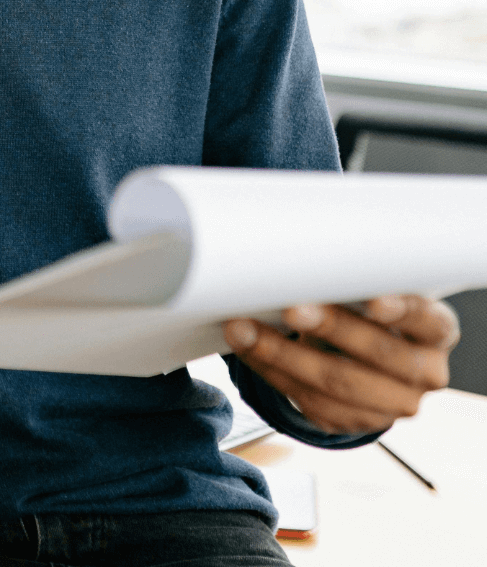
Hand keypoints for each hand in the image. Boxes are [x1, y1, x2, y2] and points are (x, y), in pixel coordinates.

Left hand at [224, 295, 459, 434]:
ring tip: (245, 330)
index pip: (426, 320)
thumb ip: (356, 280)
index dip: (401, 311)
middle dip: (329, 328)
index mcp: (437, 330)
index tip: (375, 301)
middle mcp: (425, 372)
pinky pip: (310, 401)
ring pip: (335, 383)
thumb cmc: (369, 305)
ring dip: (282, 355)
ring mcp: (392, 404)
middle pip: (376, 353)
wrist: (367, 352)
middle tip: (292, 310)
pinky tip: (250, 350)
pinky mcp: (355, 421)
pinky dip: (273, 372)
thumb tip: (305, 260)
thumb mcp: (375, 288)